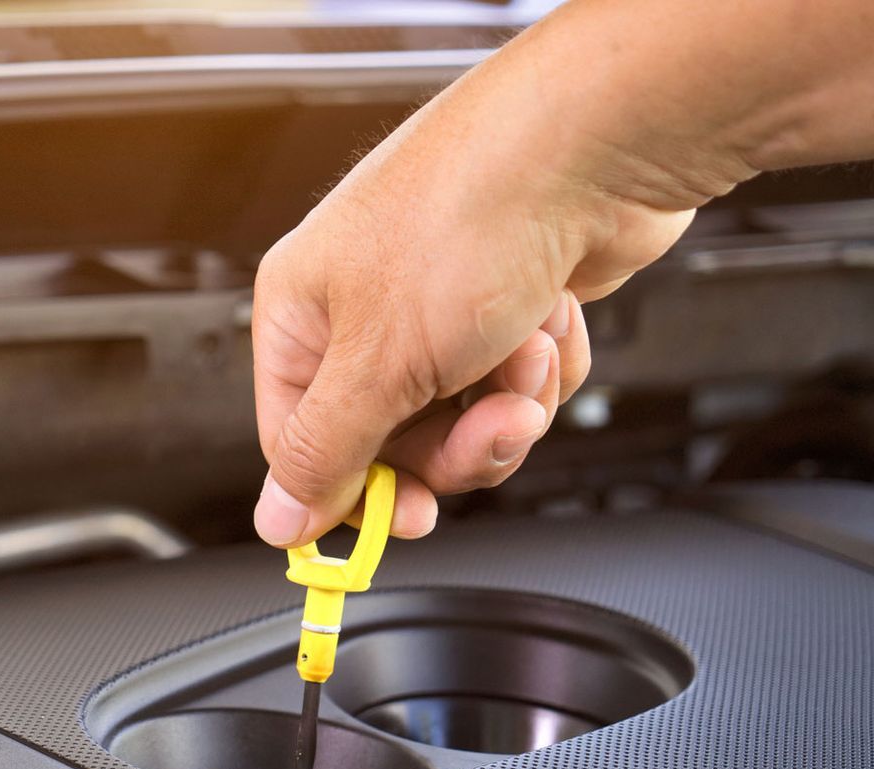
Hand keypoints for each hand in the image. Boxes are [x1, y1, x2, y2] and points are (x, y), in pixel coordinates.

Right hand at [249, 12, 730, 545]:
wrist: (596, 143)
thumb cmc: (472, 216)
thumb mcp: (377, 364)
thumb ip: (322, 453)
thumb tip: (277, 520)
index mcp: (304, 314)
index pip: (302, 443)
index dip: (356, 492)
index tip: (406, 519)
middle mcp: (364, 308)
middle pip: (394, 443)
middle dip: (458, 444)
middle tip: (493, 425)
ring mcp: (439, 304)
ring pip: (464, 420)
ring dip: (509, 404)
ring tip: (526, 348)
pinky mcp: (509, 301)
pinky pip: (518, 384)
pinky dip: (545, 366)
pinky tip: (552, 319)